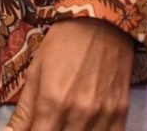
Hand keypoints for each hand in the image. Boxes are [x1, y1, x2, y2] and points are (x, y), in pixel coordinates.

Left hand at [8, 18, 134, 130]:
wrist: (101, 26)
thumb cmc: (61, 45)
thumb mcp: (35, 72)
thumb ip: (24, 109)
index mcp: (53, 102)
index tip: (32, 130)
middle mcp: (79, 113)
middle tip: (48, 123)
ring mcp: (103, 115)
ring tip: (64, 124)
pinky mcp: (121, 113)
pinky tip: (85, 127)